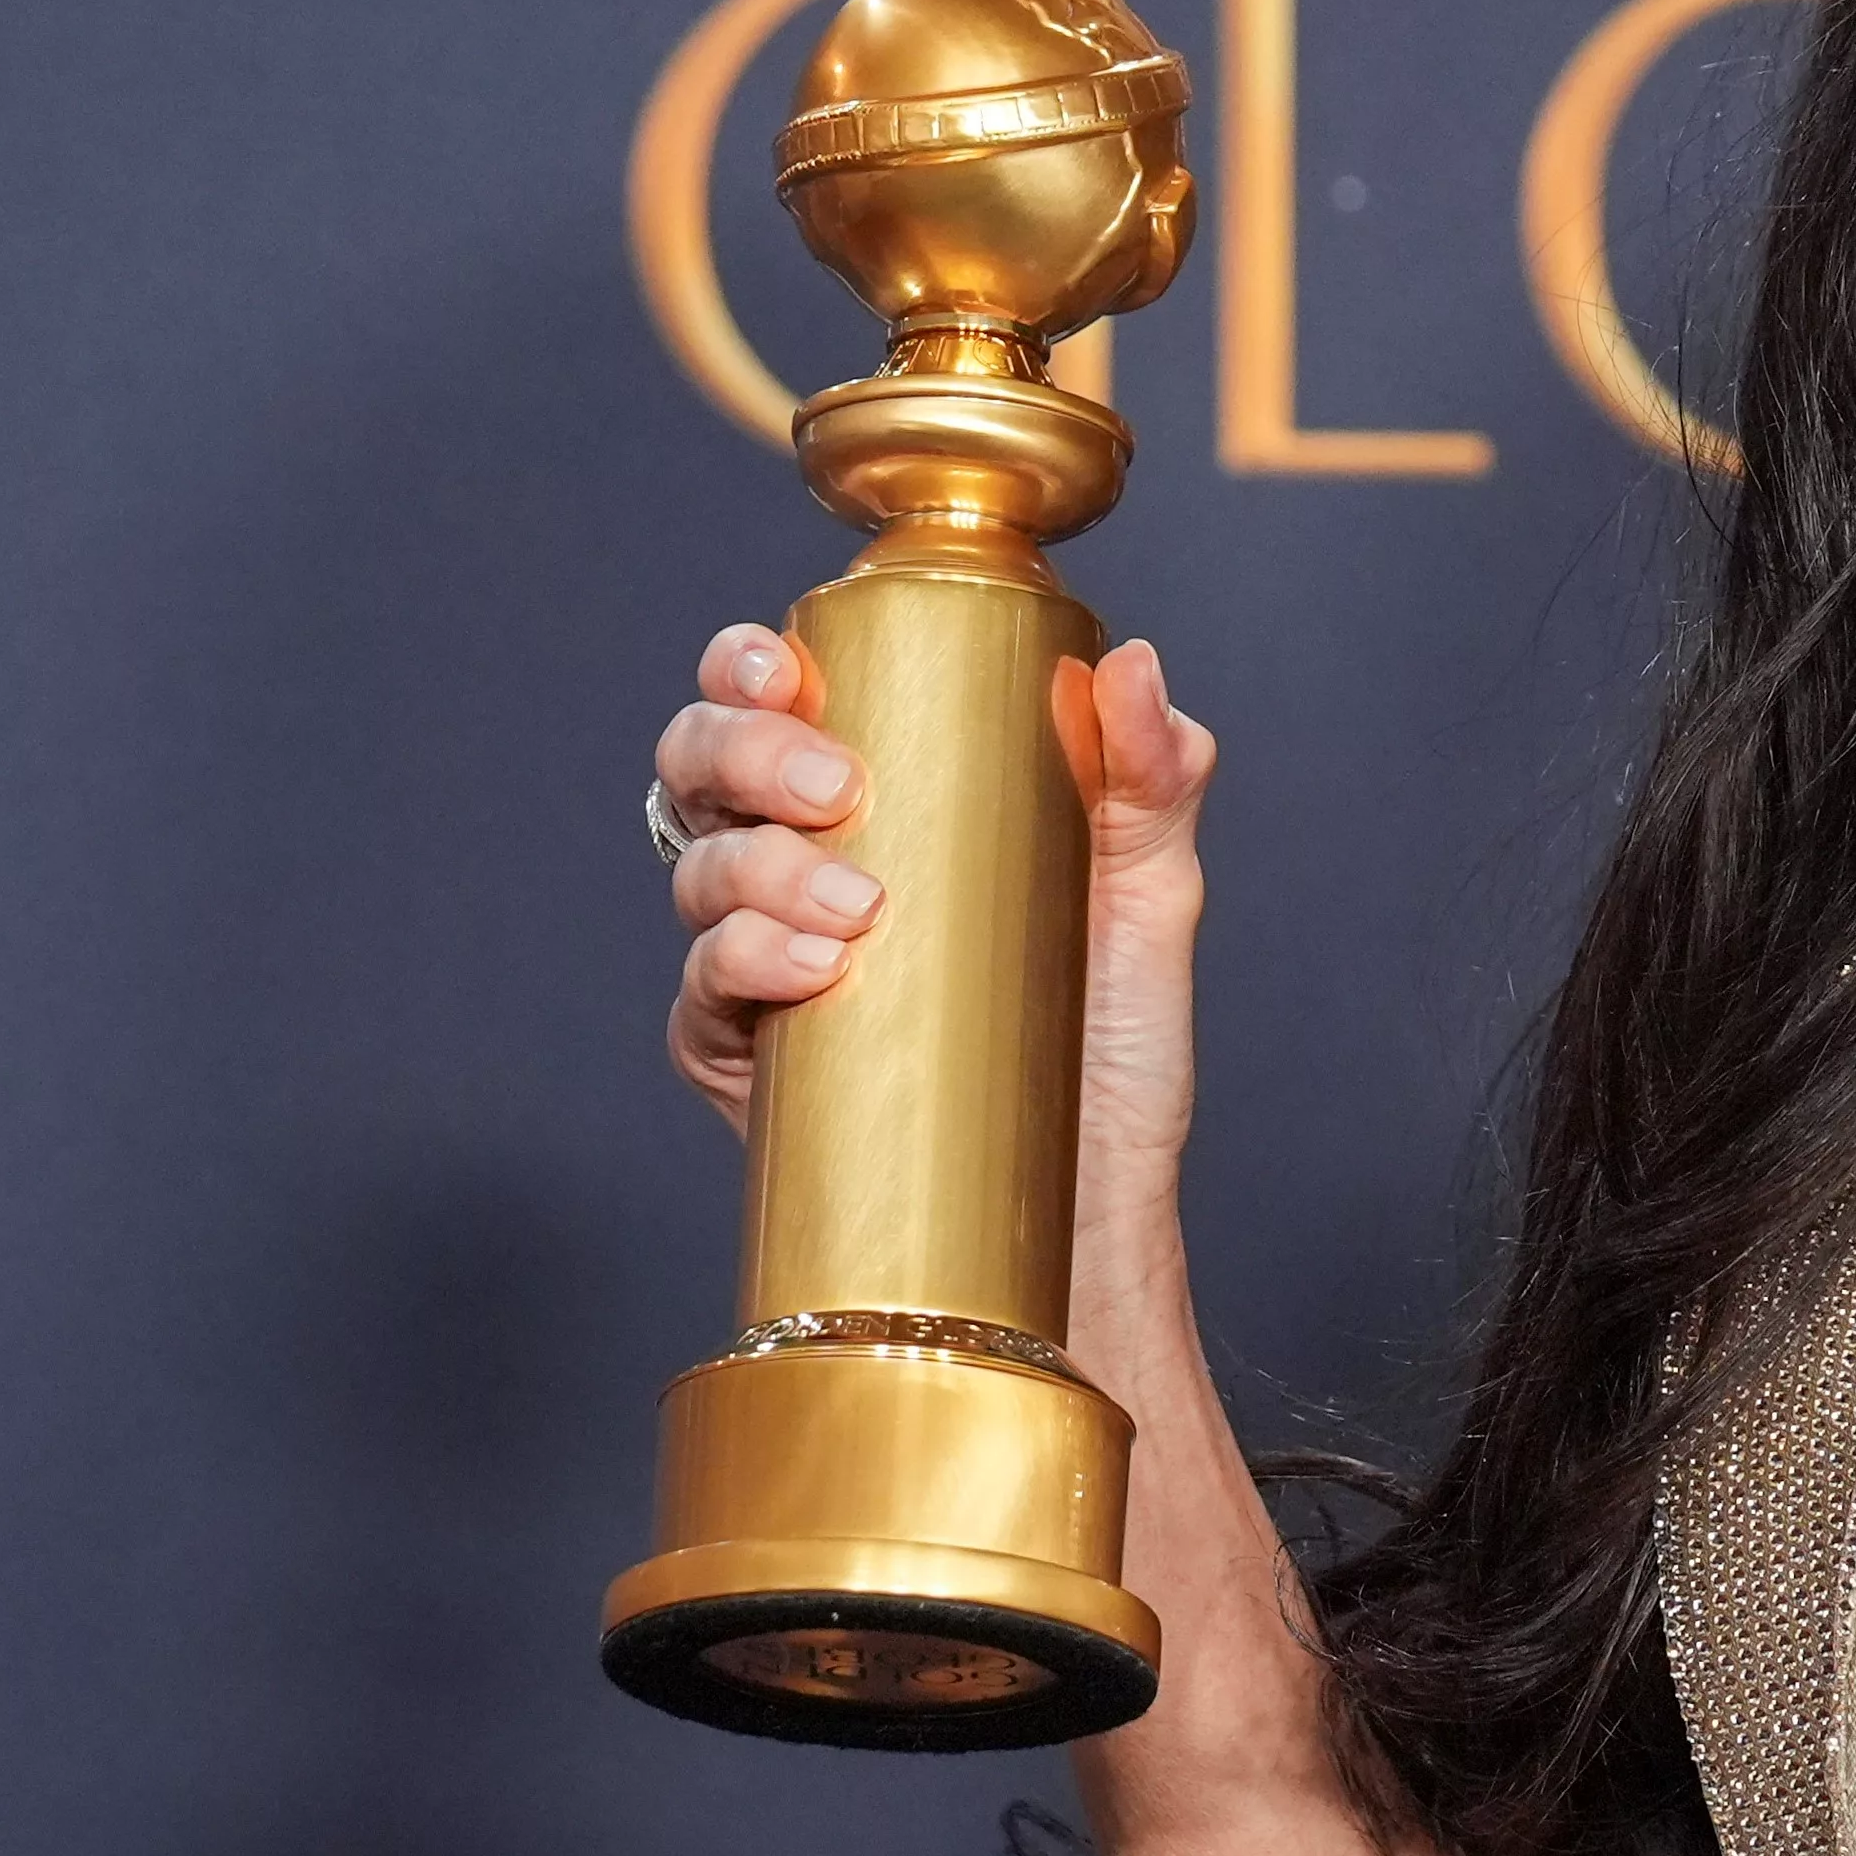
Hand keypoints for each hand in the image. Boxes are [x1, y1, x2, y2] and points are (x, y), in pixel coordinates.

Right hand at [653, 624, 1223, 1164]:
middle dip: (744, 750)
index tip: (789, 670)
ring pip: (700, 871)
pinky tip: (817, 969)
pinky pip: (703, 992)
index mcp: (872, 795)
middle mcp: (797, 861)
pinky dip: (746, 962)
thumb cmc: (1109, 1036)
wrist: (1094, 1190)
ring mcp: (761, 957)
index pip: (771, 695)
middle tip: (835, 789)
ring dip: (760, 867)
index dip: (748, 665)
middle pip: (703, 766)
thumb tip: (1134, 667)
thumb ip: (1156, 771)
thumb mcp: (1152, 888)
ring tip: (861, 908)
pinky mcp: (746, 1055)